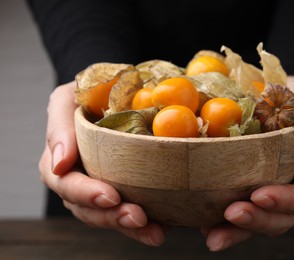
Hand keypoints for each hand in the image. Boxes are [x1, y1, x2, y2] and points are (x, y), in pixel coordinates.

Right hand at [39, 81, 164, 245]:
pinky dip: (148, 222)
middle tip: (138, 218)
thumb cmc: (89, 94)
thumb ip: (59, 128)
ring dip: (131, 227)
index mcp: (61, 161)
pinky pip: (131, 210)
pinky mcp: (125, 190)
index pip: (65, 184)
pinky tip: (166, 226)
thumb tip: (59, 164)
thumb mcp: (68, 99)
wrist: (114, 94)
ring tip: (155, 232)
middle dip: (112, 217)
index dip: (86, 193)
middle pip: (89, 209)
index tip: (110, 196)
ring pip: (110, 216)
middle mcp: (79, 180)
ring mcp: (101, 187)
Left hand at [202, 76, 293, 250]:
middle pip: (280, 218)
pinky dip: (222, 225)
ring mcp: (270, 195)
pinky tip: (205, 226)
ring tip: (214, 234)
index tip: (260, 195)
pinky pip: (239, 215)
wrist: (276, 99)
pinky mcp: (249, 194)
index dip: (284, 200)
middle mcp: (293, 193)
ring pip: (258, 222)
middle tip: (232, 214)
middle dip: (256, 220)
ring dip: (236, 231)